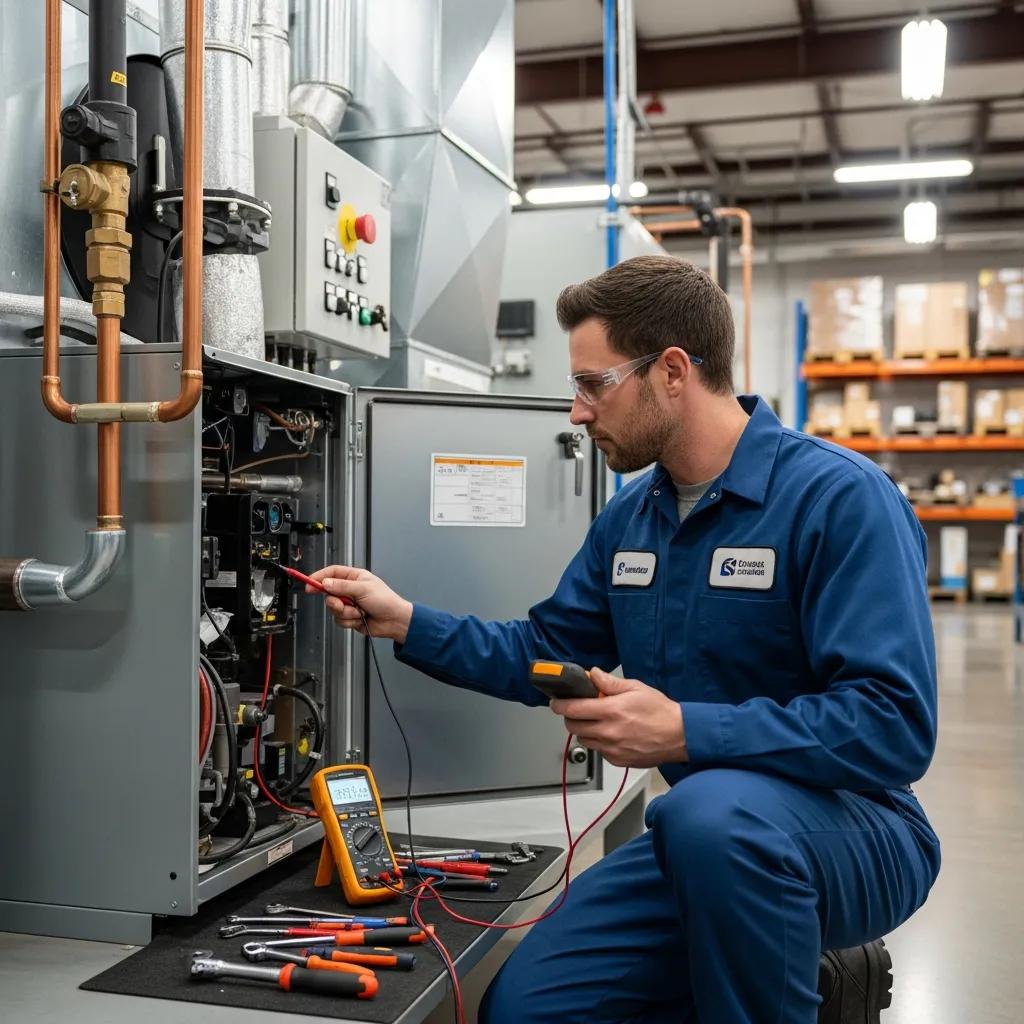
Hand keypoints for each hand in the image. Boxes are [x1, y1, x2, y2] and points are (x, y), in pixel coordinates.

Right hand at [307, 565, 413, 642]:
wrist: (394, 620)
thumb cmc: (385, 600)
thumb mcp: (362, 589)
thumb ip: (342, 586)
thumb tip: (325, 583)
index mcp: (354, 577)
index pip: (331, 573)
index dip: (318, 577)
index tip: (309, 584)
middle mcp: (350, 590)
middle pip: (329, 593)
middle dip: (335, 601)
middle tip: (343, 603)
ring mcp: (349, 604)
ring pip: (333, 609)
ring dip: (346, 612)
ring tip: (359, 611)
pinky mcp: (350, 617)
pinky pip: (339, 620)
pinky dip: (349, 621)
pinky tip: (360, 619)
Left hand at [549, 667, 686, 768]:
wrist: (680, 735)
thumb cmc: (660, 711)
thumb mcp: (636, 688)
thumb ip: (610, 683)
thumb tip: (593, 675)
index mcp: (612, 711)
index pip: (573, 709)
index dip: (559, 704)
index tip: (555, 701)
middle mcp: (609, 732)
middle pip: (573, 726)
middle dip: (570, 716)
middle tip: (578, 709)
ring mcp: (612, 749)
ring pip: (584, 740)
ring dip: (584, 730)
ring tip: (597, 721)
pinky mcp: (618, 760)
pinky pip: (598, 751)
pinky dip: (598, 742)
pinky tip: (610, 734)